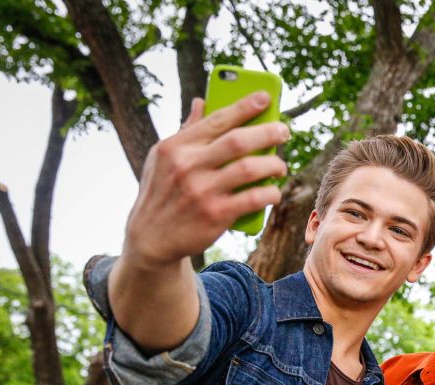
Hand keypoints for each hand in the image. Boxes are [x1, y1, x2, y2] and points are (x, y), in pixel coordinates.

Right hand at [124, 92, 288, 265]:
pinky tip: (274, 192)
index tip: (266, 96)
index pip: (217, 119)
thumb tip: (202, 101)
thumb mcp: (163, 159)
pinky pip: (253, 199)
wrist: (150, 238)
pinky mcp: (215, 215)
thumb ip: (186, 131)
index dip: (245, 106)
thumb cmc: (162, 191)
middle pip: (238, 141)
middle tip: (284, 131)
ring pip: (250, 169)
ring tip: (280, 165)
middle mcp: (188, 166)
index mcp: (176, 147)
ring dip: (273, 164)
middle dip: (268, 132)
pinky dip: (270, 193)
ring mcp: (202, 191)